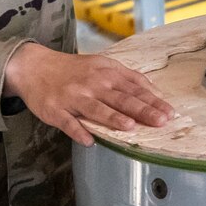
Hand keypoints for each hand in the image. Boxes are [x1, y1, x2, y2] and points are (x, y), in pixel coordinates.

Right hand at [4, 44, 173, 146]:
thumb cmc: (75, 70)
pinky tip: (88, 140)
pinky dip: (78, 131)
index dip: (153, 101)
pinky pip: (67, 122)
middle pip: (121, 98)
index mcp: (107, 73)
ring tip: (130, 127)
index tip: (170, 112)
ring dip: (113, 118)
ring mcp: (73, 97)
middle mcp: (93, 84)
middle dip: (142, 110)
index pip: (135, 88)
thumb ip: (128, 78)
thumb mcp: (103, 65)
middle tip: (161, 121)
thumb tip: (154, 92)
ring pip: (96, 108)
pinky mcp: (55, 110)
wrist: (34, 66)